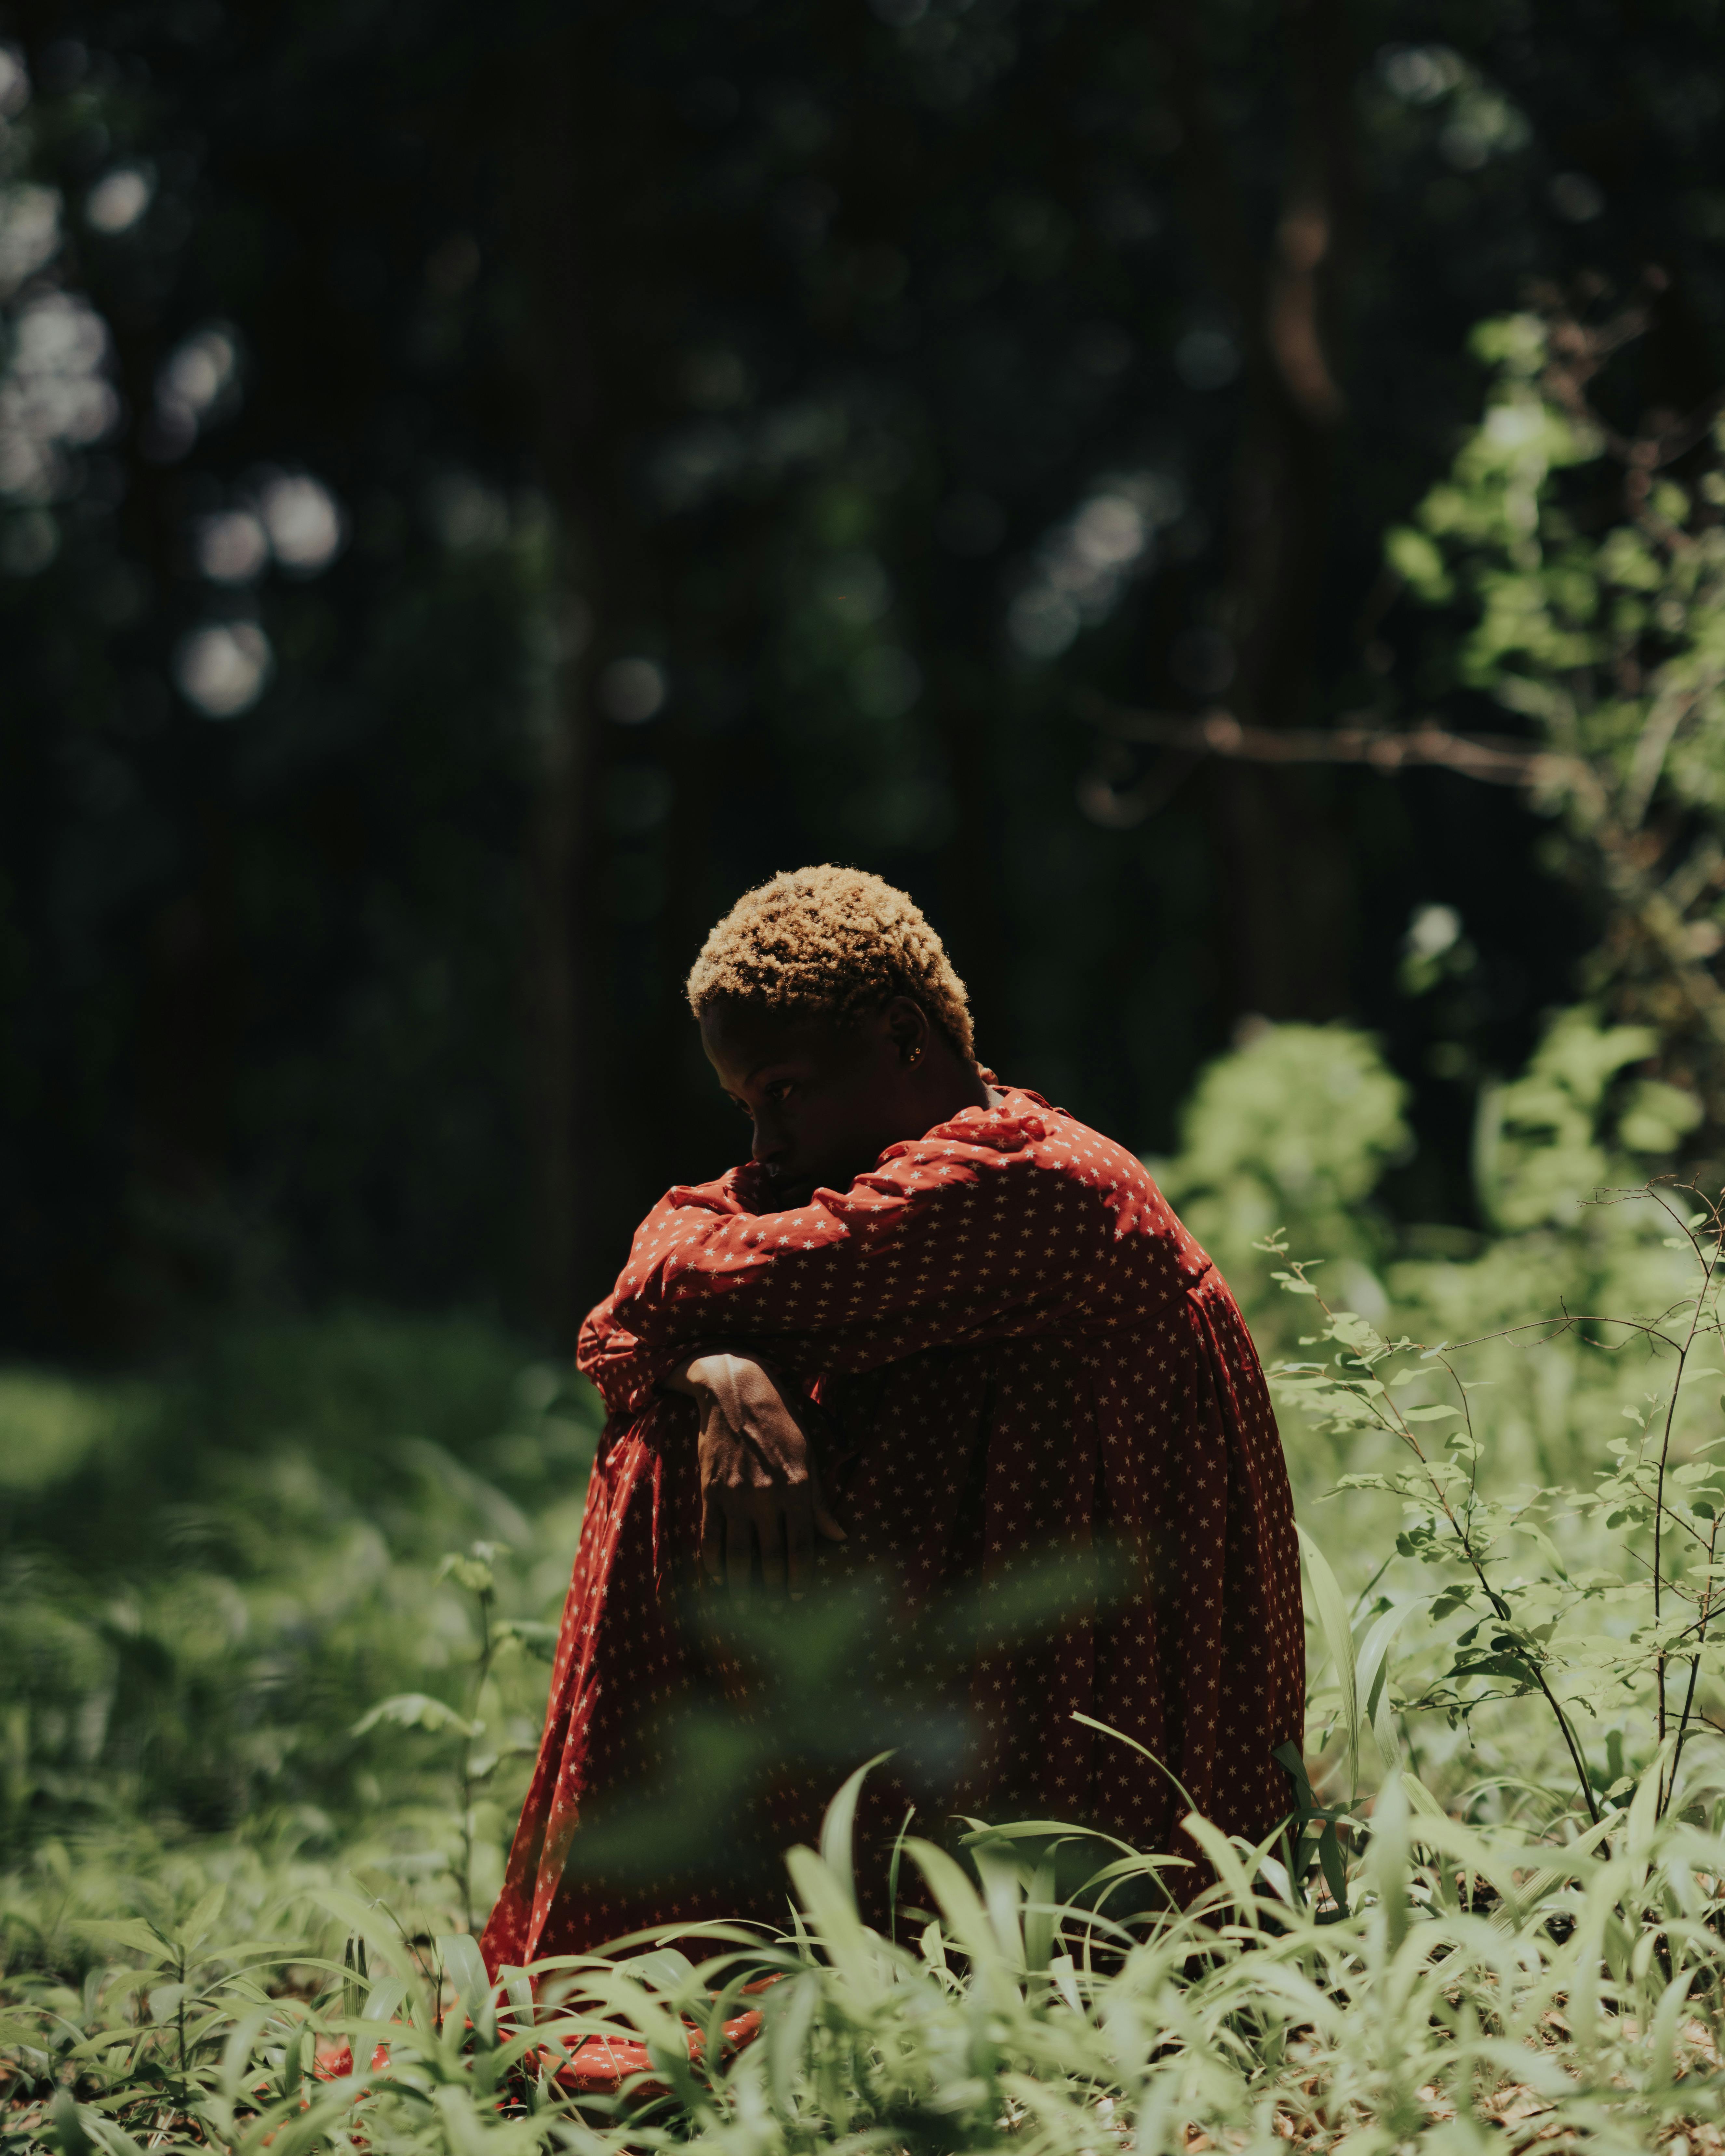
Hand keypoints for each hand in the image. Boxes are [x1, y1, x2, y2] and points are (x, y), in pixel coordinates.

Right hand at [666, 1353, 845, 1597]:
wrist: (735, 1389)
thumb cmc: (779, 1418)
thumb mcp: (808, 1452)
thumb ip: (820, 1499)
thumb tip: (839, 1535)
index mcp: (798, 1486)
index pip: (802, 1545)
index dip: (801, 1576)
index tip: (800, 1596)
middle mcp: (767, 1496)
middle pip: (770, 1557)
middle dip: (774, 1589)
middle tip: (775, 1611)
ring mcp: (736, 1496)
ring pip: (738, 1556)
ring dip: (742, 1587)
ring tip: (745, 1607)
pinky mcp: (710, 1492)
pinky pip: (710, 1538)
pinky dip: (714, 1563)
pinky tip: (720, 1577)